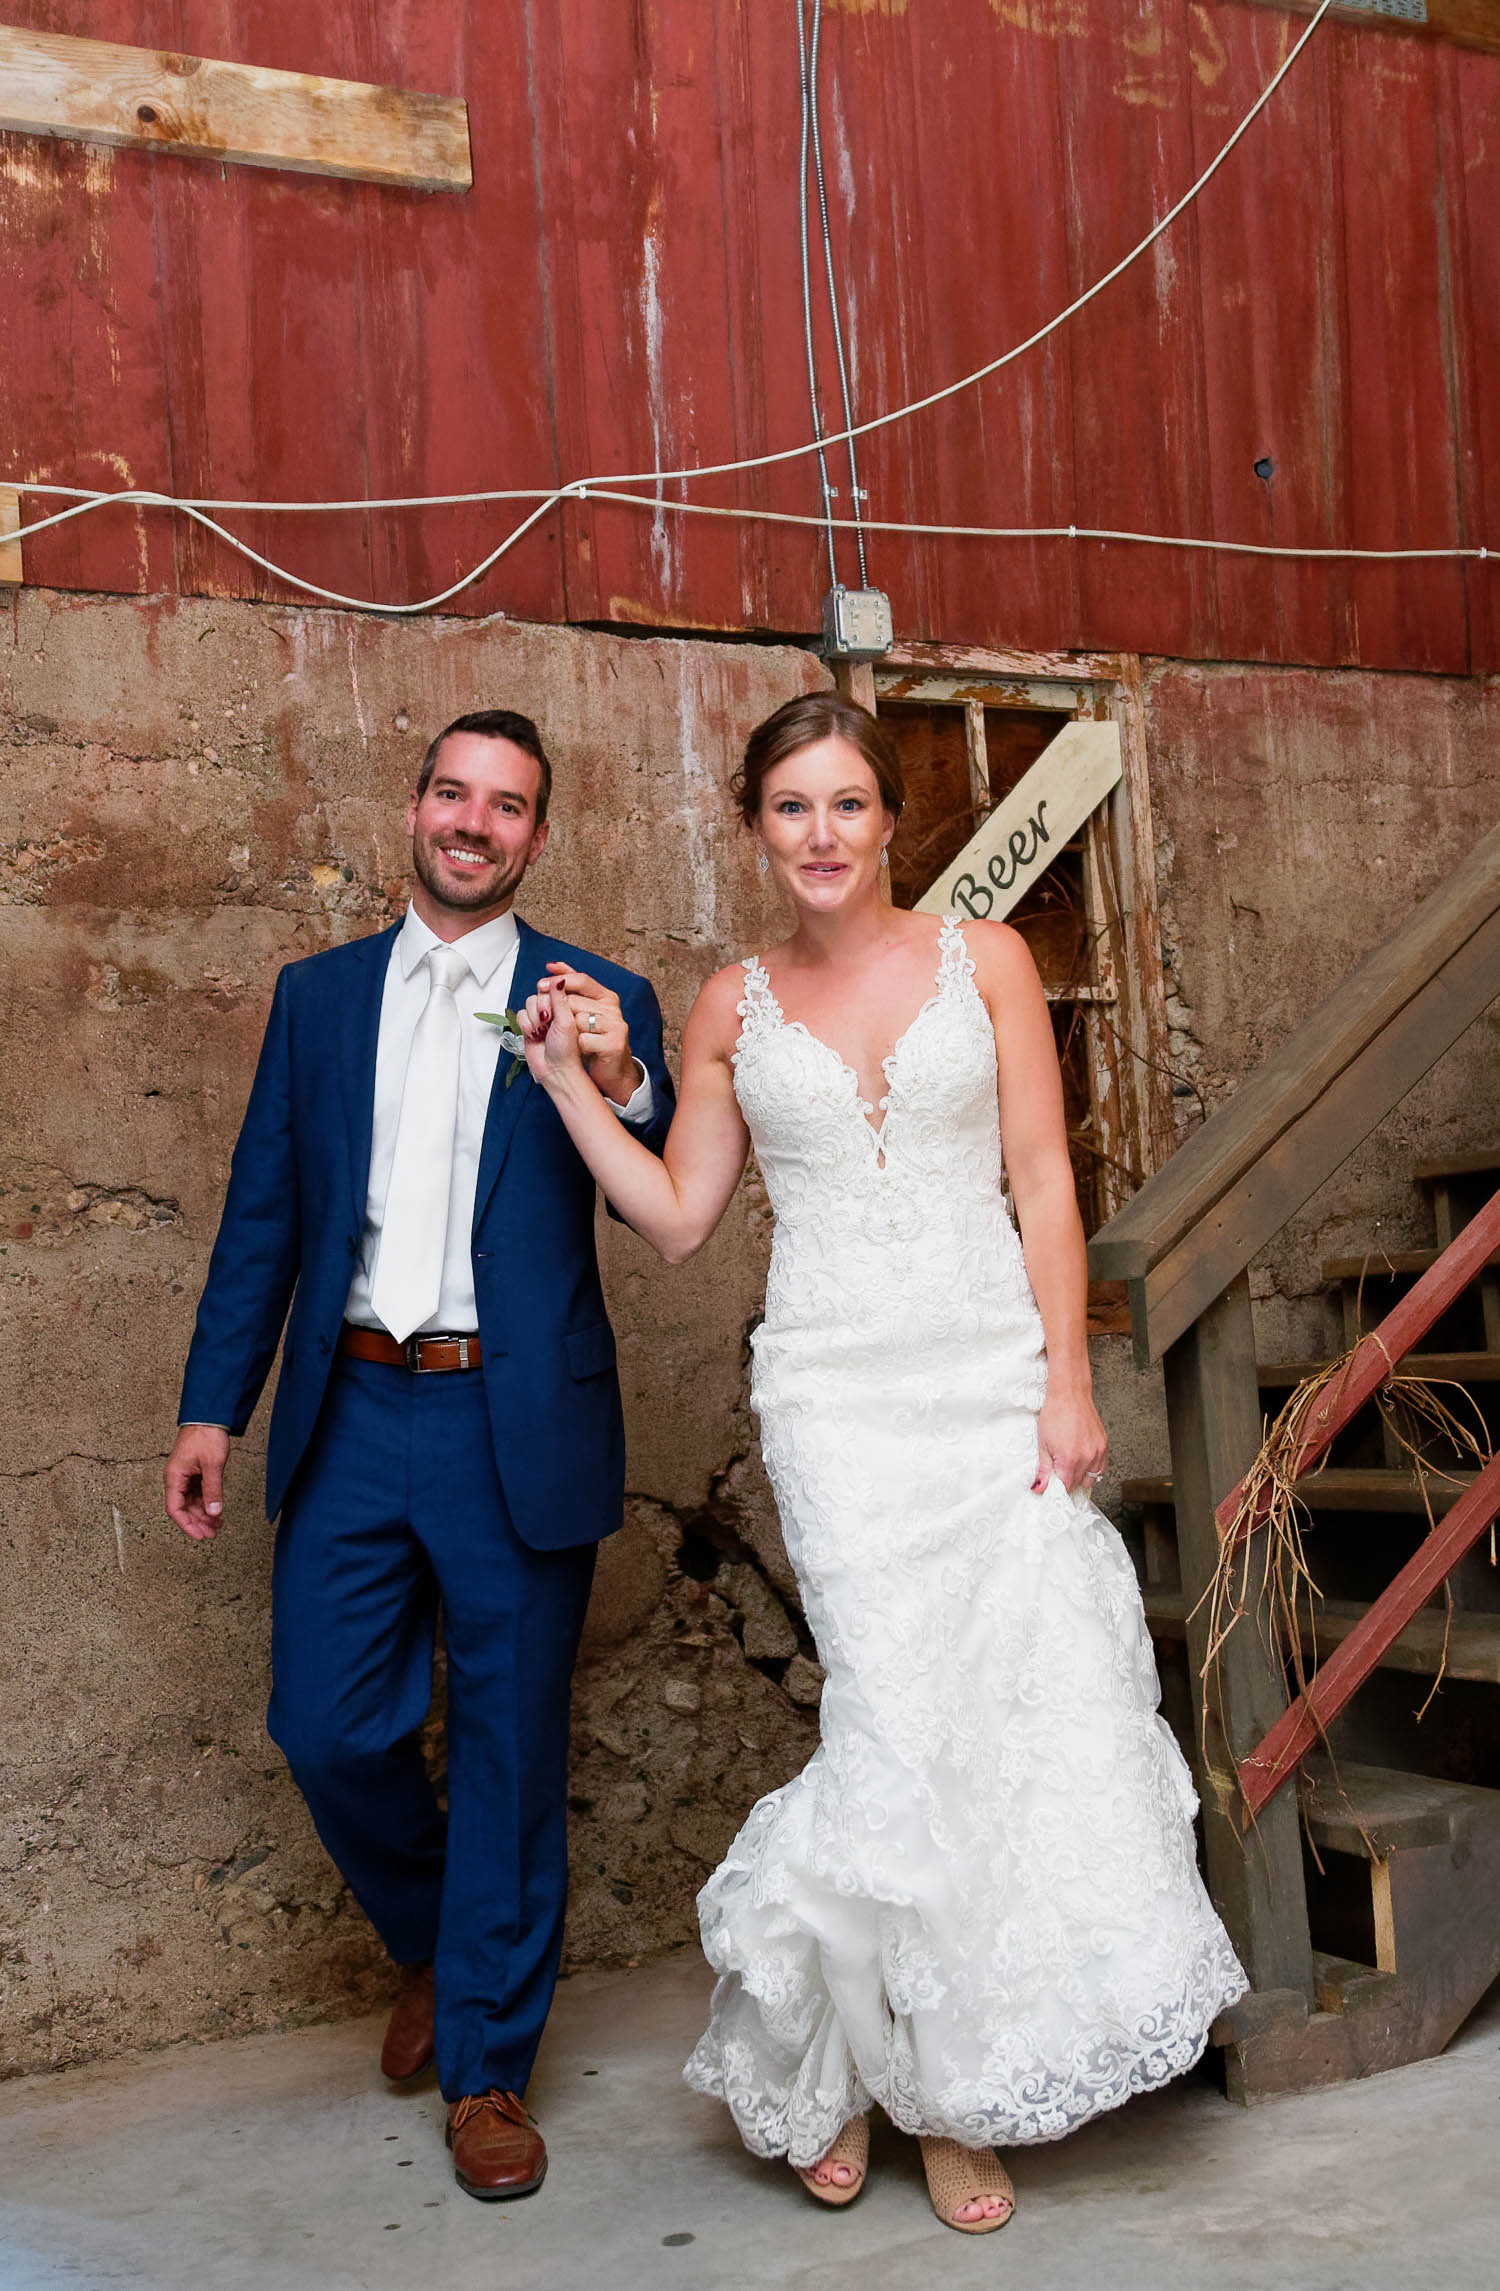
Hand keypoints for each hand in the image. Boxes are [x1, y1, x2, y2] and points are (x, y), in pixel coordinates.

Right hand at [165, 1424, 230, 1540]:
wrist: (209, 1416)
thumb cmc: (206, 1436)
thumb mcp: (212, 1465)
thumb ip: (212, 1490)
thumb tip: (214, 1512)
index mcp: (174, 1477)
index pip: (175, 1509)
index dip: (186, 1525)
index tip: (199, 1536)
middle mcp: (176, 1478)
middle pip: (184, 1508)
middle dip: (198, 1522)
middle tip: (212, 1534)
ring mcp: (185, 1475)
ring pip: (191, 1502)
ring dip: (203, 1514)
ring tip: (217, 1525)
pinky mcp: (194, 1472)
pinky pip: (197, 1493)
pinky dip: (206, 1502)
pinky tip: (216, 1510)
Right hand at [520, 979, 584, 1086]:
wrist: (555, 1070)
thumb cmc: (566, 1050)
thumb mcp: (566, 1021)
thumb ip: (560, 999)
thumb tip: (559, 979)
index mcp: (566, 1006)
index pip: (552, 988)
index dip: (549, 997)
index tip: (551, 1009)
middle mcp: (553, 1010)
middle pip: (538, 995)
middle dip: (541, 1010)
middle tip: (548, 1024)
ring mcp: (540, 1018)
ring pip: (528, 1004)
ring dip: (533, 1020)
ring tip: (542, 1032)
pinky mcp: (529, 1026)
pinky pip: (520, 1015)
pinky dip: (525, 1026)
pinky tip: (535, 1036)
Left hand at [543, 964, 637, 1102]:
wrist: (611, 1071)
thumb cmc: (593, 1038)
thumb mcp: (583, 1009)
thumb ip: (569, 987)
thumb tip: (551, 966)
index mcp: (606, 997)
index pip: (581, 979)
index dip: (558, 981)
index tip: (540, 985)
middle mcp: (613, 1009)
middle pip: (574, 1001)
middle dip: (559, 1014)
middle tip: (556, 1025)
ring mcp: (616, 1026)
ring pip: (577, 1021)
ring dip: (570, 1033)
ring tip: (575, 1040)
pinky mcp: (614, 1044)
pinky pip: (584, 1040)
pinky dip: (579, 1047)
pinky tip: (583, 1050)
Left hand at [1032, 1389, 1106, 1495]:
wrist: (1069, 1394)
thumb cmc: (1055, 1414)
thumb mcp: (1043, 1444)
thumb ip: (1044, 1470)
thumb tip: (1039, 1488)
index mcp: (1069, 1459)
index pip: (1066, 1487)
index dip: (1057, 1488)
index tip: (1052, 1484)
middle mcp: (1087, 1458)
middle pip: (1078, 1484)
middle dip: (1067, 1482)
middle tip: (1058, 1471)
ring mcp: (1097, 1452)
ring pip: (1092, 1478)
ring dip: (1080, 1477)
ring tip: (1070, 1465)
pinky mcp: (1103, 1445)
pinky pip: (1101, 1467)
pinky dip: (1092, 1469)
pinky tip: (1082, 1461)